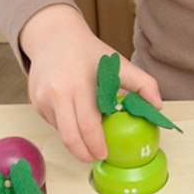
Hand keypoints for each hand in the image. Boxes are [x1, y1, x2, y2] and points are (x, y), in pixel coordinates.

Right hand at [19, 4, 162, 163]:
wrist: (54, 37)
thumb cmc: (89, 53)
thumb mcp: (119, 63)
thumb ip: (144, 83)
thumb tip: (158, 107)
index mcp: (80, 85)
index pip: (87, 125)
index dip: (96, 145)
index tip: (105, 153)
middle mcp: (57, 93)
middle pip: (70, 138)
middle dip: (84, 154)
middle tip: (96, 156)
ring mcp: (43, 99)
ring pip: (61, 133)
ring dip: (76, 140)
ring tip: (89, 136)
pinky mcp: (36, 103)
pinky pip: (54, 123)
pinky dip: (66, 126)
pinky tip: (75, 115)